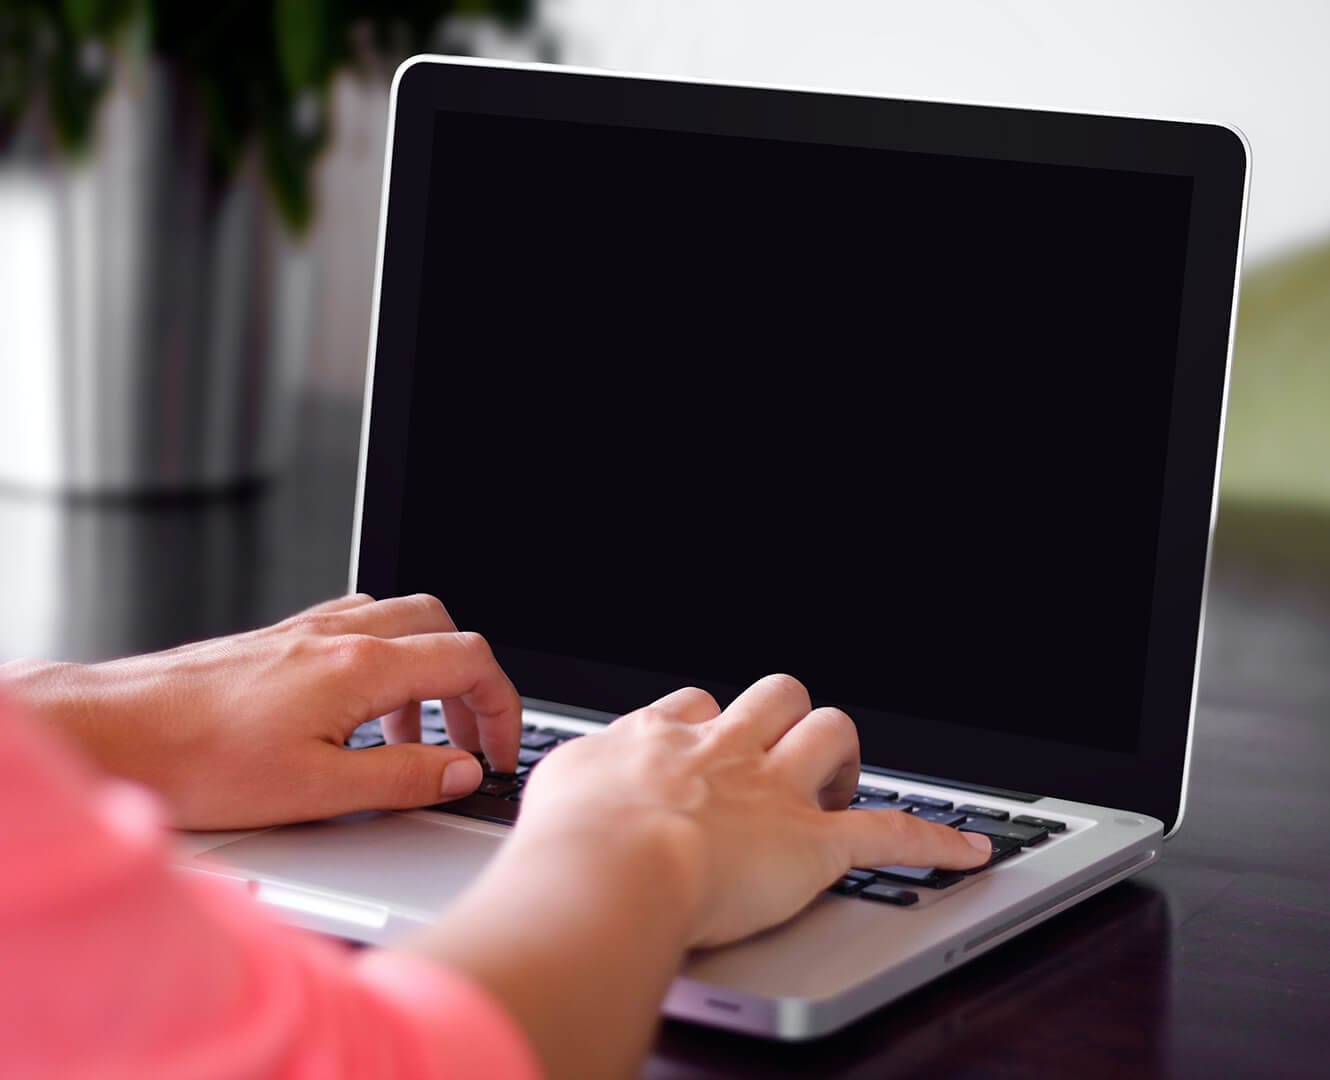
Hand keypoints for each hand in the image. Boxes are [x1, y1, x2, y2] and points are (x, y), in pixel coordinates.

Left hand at [1, 594, 521, 829]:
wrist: (116, 732)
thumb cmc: (200, 760)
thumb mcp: (318, 790)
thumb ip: (404, 777)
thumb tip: (462, 771)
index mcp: (361, 667)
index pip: (468, 663)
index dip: (502, 709)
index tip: (498, 753)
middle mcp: (340, 635)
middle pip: (443, 628)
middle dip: (470, 683)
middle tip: (467, 740)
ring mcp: (308, 631)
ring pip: (400, 622)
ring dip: (426, 673)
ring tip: (412, 736)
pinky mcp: (280, 641)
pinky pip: (357, 627)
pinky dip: (384, 661)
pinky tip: (360, 710)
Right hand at [416, 674, 990, 1078]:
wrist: (606, 868)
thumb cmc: (567, 839)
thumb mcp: (550, 790)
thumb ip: (568, 779)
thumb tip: (559, 788)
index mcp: (661, 737)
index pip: (697, 704)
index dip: (711, 724)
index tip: (708, 744)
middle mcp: (723, 749)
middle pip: (773, 696)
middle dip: (783, 716)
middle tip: (779, 750)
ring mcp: (772, 790)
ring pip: (830, 734)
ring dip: (838, 754)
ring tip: (834, 779)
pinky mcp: (813, 843)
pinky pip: (889, 833)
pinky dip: (935, 841)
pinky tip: (971, 851)